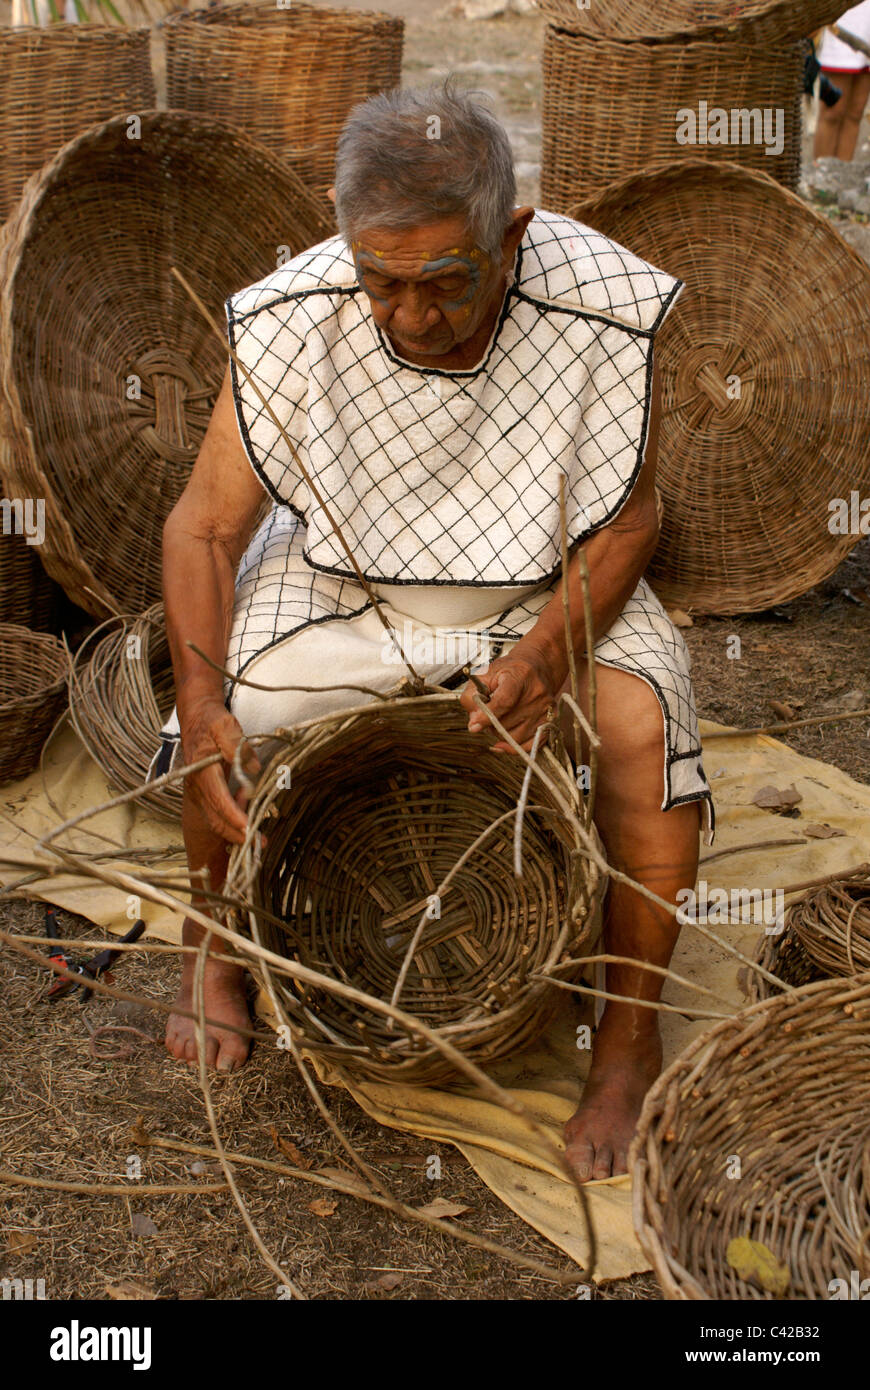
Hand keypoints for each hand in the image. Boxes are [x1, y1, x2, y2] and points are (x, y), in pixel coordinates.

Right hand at [179, 692, 263, 844]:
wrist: (197, 719)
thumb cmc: (212, 722)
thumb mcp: (225, 725)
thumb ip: (237, 746)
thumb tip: (253, 767)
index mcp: (203, 772)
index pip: (218, 800)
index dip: (234, 816)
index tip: (249, 828)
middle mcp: (199, 787)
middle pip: (216, 818)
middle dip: (236, 834)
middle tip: (259, 844)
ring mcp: (201, 792)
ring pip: (216, 820)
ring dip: (236, 831)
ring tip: (258, 836)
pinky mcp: (206, 793)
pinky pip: (218, 812)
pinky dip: (233, 818)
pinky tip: (248, 806)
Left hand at [458, 643, 562, 752]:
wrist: (539, 666)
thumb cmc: (509, 670)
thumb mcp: (486, 674)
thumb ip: (473, 696)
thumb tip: (474, 724)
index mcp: (520, 676)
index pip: (504, 701)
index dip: (487, 716)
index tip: (474, 725)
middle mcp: (536, 693)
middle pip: (507, 722)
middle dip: (491, 725)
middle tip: (487, 716)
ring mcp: (546, 708)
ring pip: (516, 737)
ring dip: (501, 735)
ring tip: (498, 722)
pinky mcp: (550, 720)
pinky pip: (531, 744)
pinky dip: (514, 748)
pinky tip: (503, 744)